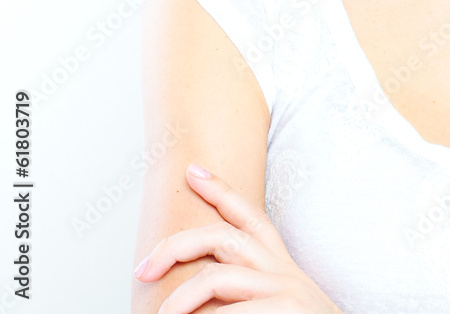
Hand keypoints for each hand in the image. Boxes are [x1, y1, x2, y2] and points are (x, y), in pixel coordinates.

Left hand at [134, 162, 344, 312]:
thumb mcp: (279, 302)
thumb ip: (247, 292)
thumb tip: (200, 290)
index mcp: (280, 265)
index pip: (249, 217)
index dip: (220, 190)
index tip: (191, 170)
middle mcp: (283, 271)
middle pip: (224, 237)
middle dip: (177, 246)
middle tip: (143, 269)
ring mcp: (285, 290)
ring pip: (217, 277)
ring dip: (180, 299)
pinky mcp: (286, 310)